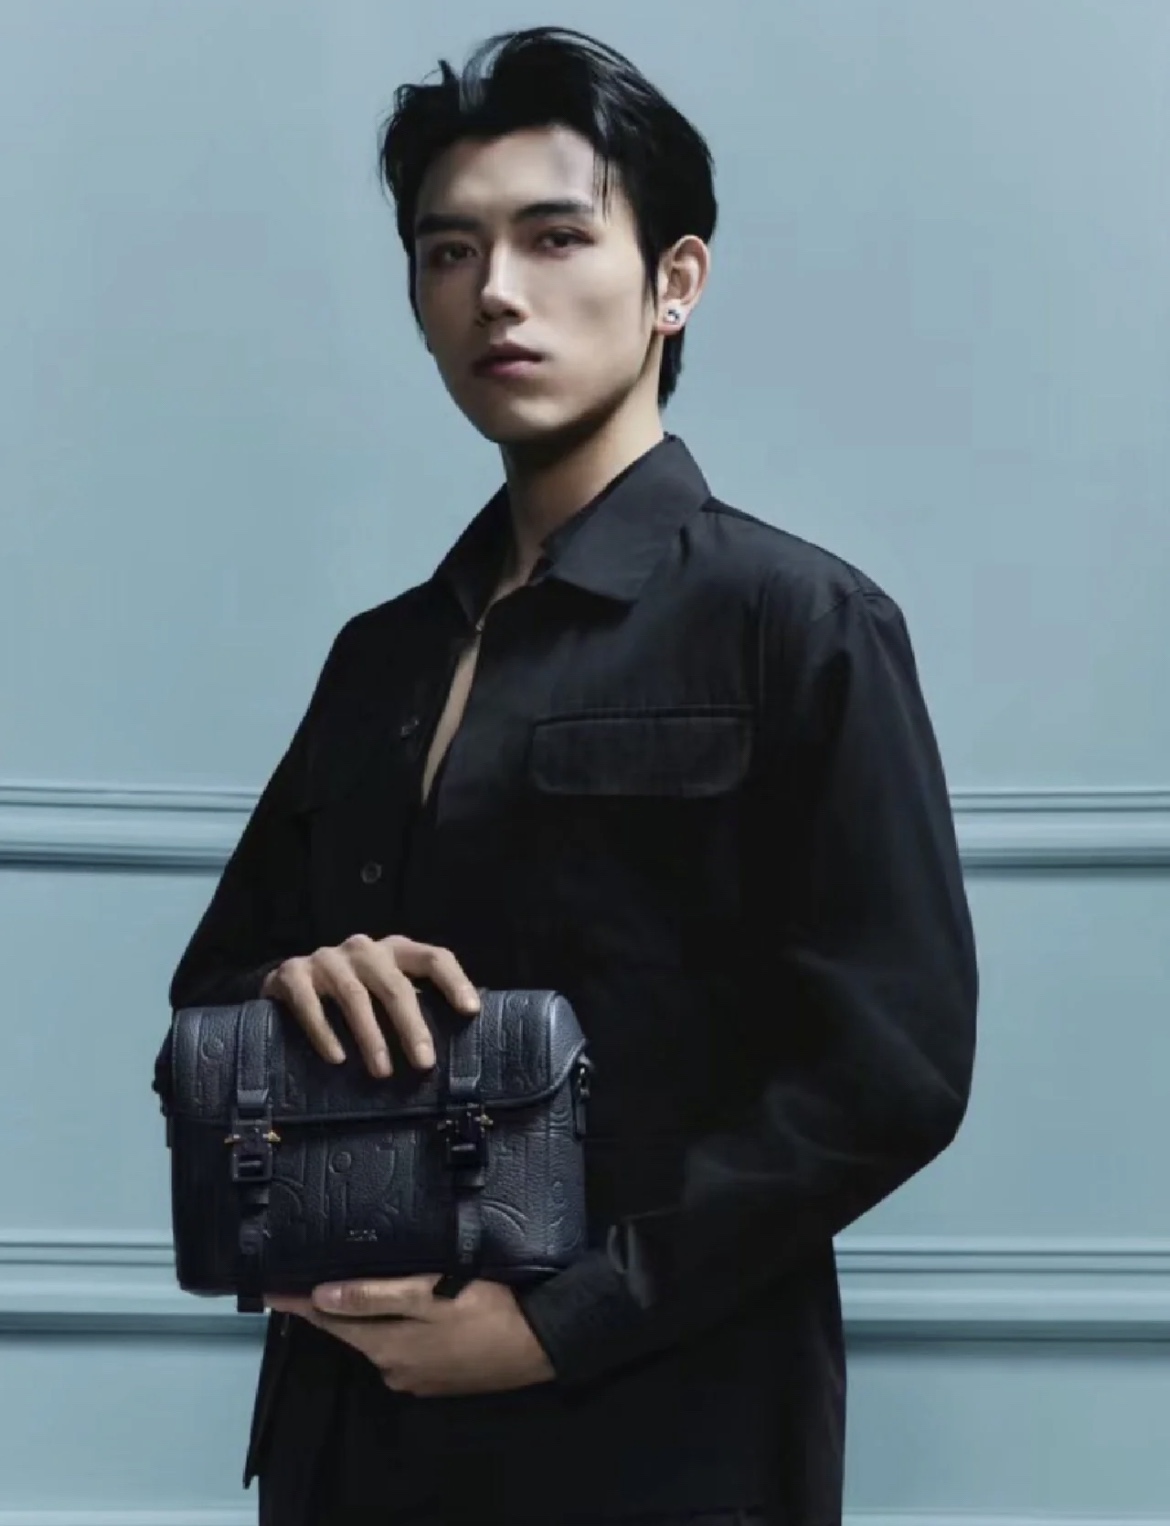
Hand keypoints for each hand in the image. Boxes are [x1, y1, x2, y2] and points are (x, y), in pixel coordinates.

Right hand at [261, 935, 479, 1076]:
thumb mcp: (386, 990)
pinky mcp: (292, 973)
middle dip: (411, 1026)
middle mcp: (364, 949)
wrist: (288, 983)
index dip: (455, 981)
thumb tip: (460, 1041)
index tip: (471, 1011)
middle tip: (424, 1063)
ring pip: (354, 996)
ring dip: (370, 1036)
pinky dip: (324, 1032)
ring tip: (382, 1072)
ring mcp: (327, 958)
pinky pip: (309, 1003)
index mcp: (395, 950)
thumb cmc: (353, 994)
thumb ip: (415, 1004)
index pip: (433, 957)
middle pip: (395, 985)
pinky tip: (337, 1058)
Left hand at [266, 1275, 554, 1396]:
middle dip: (335, 1305)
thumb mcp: (429, 1294)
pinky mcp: (440, 1377)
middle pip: (353, 1331)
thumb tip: (321, 1295)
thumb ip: (374, 1296)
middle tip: (318, 1275)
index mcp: (385, 1345)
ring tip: (365, 1282)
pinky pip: (406, 1348)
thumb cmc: (486, 1308)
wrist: (542, 1342)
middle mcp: (393, 1368)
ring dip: (370, 1315)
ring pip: (381, 1339)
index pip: (328, 1320)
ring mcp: (417, 1377)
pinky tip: (411, 1308)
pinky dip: (398, 1328)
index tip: (270, 1289)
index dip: (299, 1303)